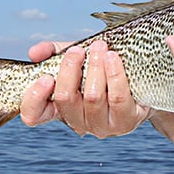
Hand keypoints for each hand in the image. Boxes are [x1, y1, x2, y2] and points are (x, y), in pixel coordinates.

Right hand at [18, 39, 150, 137]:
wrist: (139, 80)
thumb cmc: (101, 69)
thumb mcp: (76, 57)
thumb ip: (53, 52)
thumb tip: (35, 52)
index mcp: (59, 108)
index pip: (33, 116)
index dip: (34, 99)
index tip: (45, 77)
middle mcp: (78, 121)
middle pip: (65, 100)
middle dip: (70, 70)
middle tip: (77, 50)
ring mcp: (101, 126)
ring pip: (92, 98)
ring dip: (95, 68)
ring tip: (100, 47)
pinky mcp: (125, 122)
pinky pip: (117, 98)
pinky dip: (114, 75)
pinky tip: (113, 58)